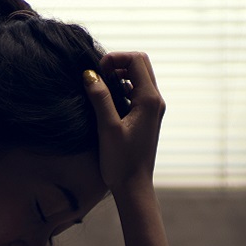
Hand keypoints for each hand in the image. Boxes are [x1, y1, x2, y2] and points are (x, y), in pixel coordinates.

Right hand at [82, 51, 165, 193]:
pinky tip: (107, 102)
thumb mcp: (107, 128)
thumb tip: (90, 74)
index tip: (97, 71)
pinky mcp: (147, 118)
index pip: (136, 60)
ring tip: (100, 87)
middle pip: (141, 65)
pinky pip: (137, 92)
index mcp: (150, 100)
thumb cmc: (122, 162)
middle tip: (98, 75)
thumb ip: (100, 98)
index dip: (115, 58)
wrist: (134, 187)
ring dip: (120, 75)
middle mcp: (156, 101)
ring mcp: (153, 110)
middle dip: (118, 63)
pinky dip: (122, 88)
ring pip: (139, 78)